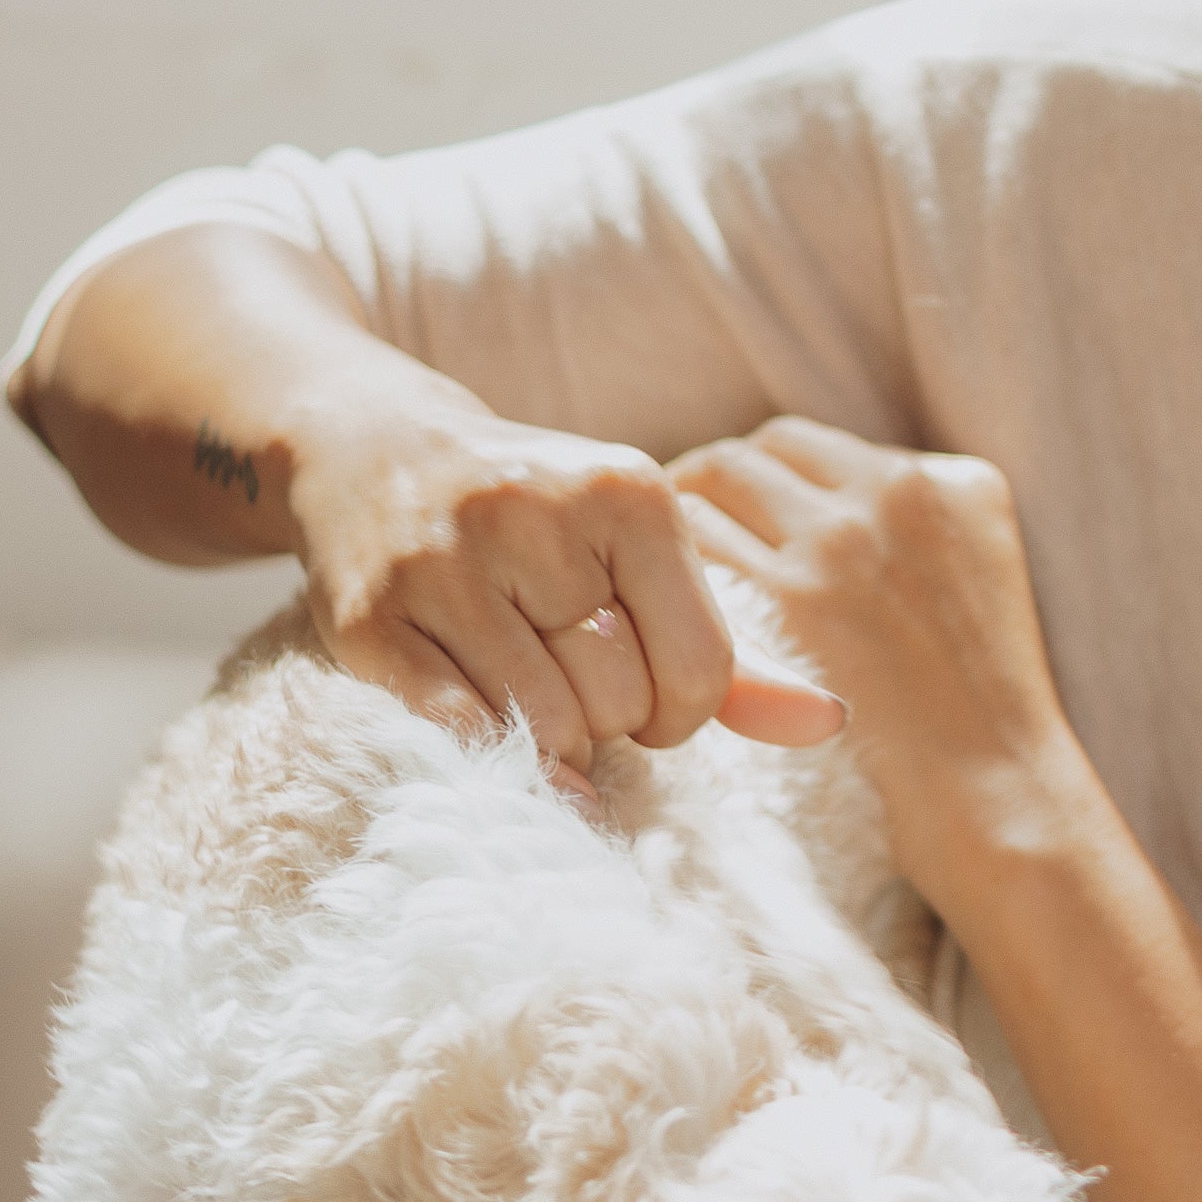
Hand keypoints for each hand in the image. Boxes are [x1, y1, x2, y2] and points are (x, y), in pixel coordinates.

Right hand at [287, 361, 846, 784]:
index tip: (642, 689)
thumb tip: (829, 722)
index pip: (701, 672)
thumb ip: (731, 649)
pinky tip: (486, 725)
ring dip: (548, 739)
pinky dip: (485, 753)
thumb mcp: (637, 555)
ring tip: (530, 692)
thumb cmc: (535, 523)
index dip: (678, 713)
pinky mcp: (374, 615)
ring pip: (545, 724)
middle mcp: (537, 514)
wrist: (372, 448)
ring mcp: (447, 563)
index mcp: (629, 492)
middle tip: (570, 680)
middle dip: (607, 719)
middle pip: (621, 703)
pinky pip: (458, 728)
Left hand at [668, 422, 1083, 898]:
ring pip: (713, 485)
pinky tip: (663, 620)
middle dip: (709, 496)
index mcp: (952, 483)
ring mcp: (842, 542)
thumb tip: (807, 506)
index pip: (806, 449)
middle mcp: (897, 493)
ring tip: (657, 588)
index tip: (730, 527)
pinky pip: (695, 548)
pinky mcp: (793, 600)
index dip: (756, 486)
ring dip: (681, 532)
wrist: (997, 800)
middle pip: (754, 455)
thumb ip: (905, 528)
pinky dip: (667, 578)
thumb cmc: (978, 721)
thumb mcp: (977, 581)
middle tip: (671, 555)